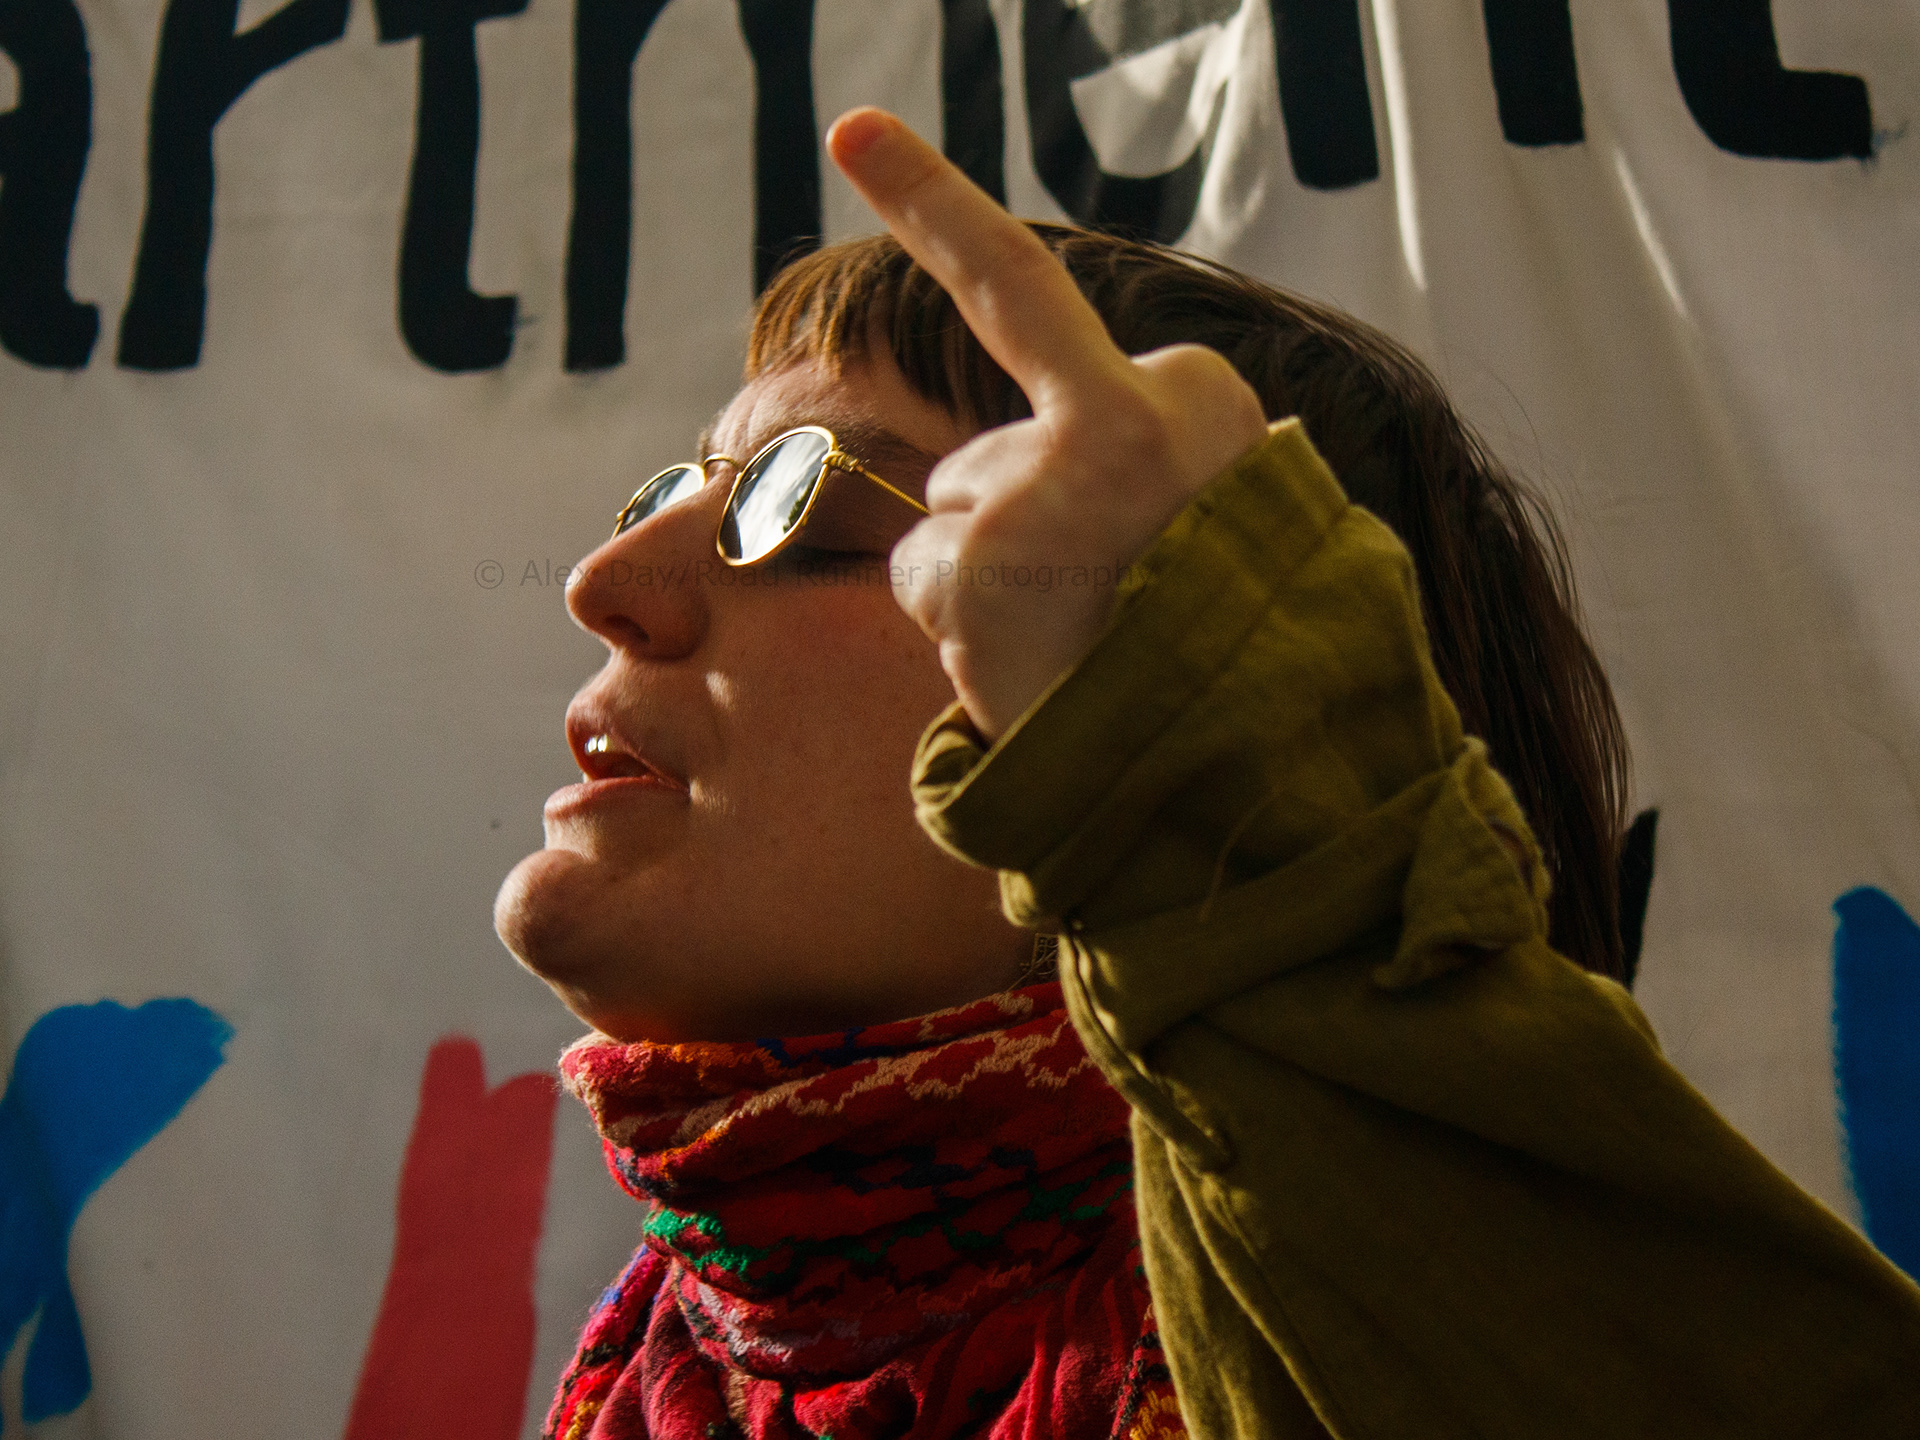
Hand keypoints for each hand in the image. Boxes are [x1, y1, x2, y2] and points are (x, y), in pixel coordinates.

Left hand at [825, 108, 1269, 740]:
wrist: (1258, 781)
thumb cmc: (1234, 663)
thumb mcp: (1228, 522)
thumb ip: (1138, 452)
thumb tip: (1001, 455)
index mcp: (1199, 391)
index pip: (1023, 295)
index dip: (930, 203)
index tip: (852, 123)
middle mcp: (1128, 411)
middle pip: (984, 447)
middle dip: (1008, 525)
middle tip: (1097, 611)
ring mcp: (1045, 478)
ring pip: (947, 509)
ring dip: (986, 583)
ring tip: (1081, 650)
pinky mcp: (981, 555)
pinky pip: (919, 574)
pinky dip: (954, 626)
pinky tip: (1032, 668)